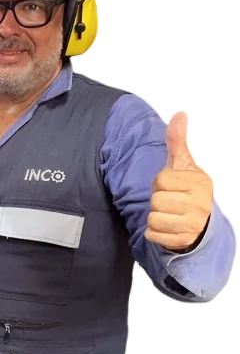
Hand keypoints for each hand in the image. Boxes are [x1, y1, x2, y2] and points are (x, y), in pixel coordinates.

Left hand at [145, 110, 214, 251]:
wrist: (199, 224)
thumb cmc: (186, 190)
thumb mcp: (182, 163)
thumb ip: (177, 140)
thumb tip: (179, 112)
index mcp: (201, 183)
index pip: (161, 180)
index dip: (161, 182)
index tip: (173, 186)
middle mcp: (201, 204)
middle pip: (156, 199)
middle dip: (158, 200)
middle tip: (170, 202)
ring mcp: (194, 225)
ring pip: (153, 217)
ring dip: (155, 216)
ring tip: (169, 214)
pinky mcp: (182, 241)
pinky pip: (152, 234)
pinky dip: (154, 232)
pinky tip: (167, 228)